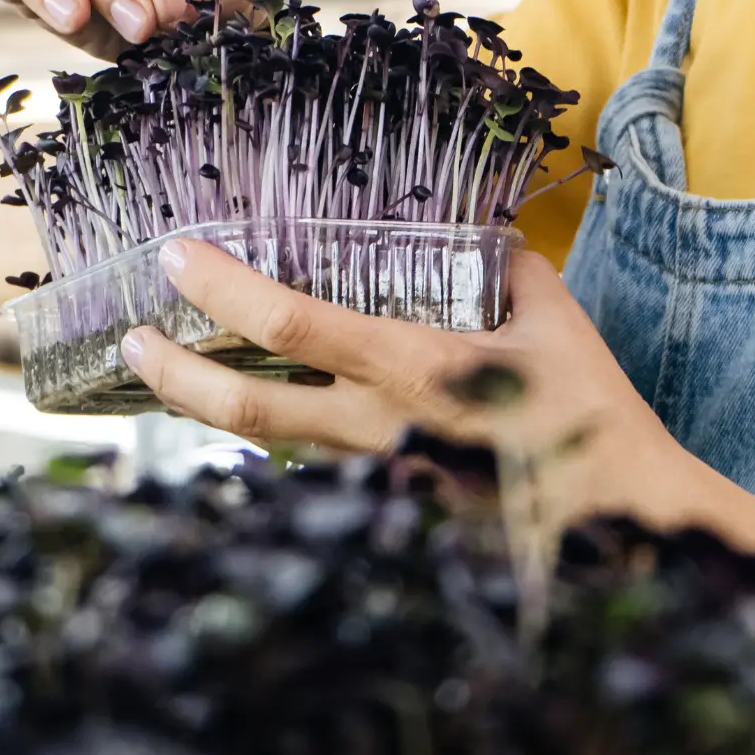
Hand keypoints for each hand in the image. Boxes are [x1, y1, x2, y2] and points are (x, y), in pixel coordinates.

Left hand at [118, 241, 680, 500]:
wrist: (622, 521)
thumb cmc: (592, 418)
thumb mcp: (555, 320)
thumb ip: (509, 268)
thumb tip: (482, 233)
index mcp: (410, 367)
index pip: (289, 323)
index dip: (220, 289)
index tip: (176, 255)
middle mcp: (377, 427)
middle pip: (246, 409)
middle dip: (174, 374)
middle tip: (131, 338)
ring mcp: (377, 478)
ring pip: (270, 444)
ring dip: (209, 409)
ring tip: (166, 371)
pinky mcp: (389, 509)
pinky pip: (315, 466)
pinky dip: (274, 437)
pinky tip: (256, 412)